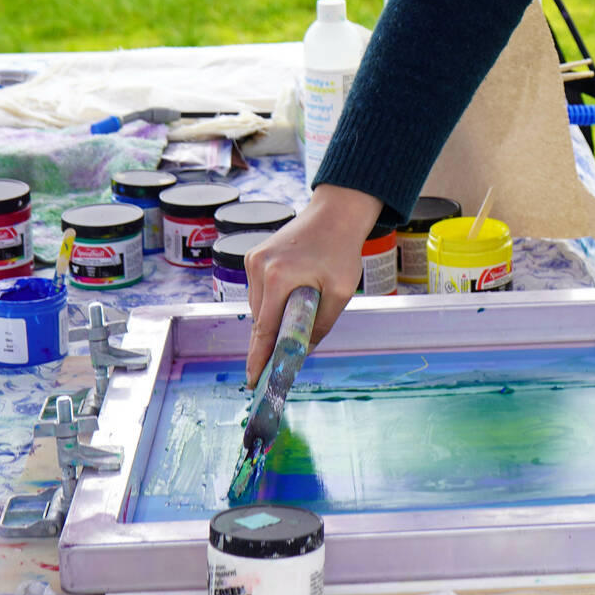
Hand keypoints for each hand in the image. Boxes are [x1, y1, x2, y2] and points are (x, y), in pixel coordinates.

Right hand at [244, 184, 382, 381]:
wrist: (336, 213)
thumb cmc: (342, 250)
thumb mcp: (340, 292)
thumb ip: (319, 325)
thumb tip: (300, 353)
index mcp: (278, 276)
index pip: (263, 329)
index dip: (258, 359)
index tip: (252, 381)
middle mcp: (258, 267)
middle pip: (260, 319)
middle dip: (270, 340)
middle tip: (280, 361)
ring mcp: (253, 259)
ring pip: (259, 306)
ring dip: (273, 319)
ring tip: (295, 318)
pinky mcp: (254, 255)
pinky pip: (260, 291)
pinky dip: (272, 302)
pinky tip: (291, 299)